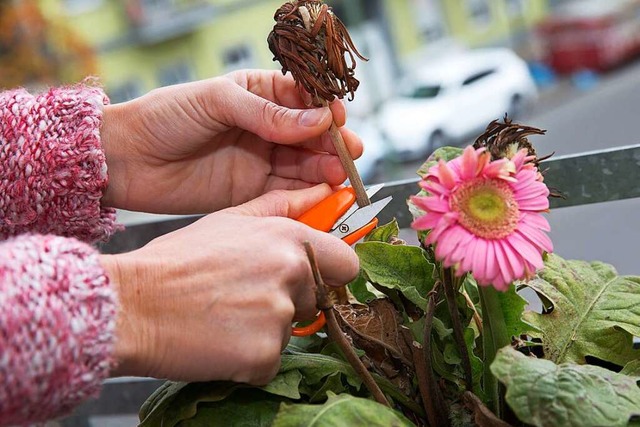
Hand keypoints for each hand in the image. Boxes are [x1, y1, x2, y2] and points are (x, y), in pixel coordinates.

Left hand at [100, 70, 362, 213]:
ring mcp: (261, 159)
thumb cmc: (165, 116)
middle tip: (348, 154)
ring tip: (341, 174)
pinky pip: (288, 192)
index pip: (305, 99)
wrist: (128, 159)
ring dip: (326, 169)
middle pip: (312, 136)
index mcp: (259, 94)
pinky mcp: (252, 191)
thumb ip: (267, 113)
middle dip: (333, 144)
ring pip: (305, 165)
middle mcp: (266, 127)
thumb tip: (318, 119)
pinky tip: (324, 192)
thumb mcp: (217, 101)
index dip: (325, 110)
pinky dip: (309, 193)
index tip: (337, 121)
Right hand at [102, 185, 358, 383]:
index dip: (329, 276)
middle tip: (244, 298)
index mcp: (289, 239)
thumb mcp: (228, 220)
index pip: (347, 265)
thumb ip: (280, 206)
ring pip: (291, 332)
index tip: (313, 282)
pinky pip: (269, 361)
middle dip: (290, 303)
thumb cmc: (176, 261)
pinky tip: (218, 340)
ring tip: (225, 317)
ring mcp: (279, 316)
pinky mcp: (263, 354)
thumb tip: (321, 192)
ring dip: (265, 331)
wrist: (132, 304)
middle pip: (317, 301)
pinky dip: (249, 358)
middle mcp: (291, 273)